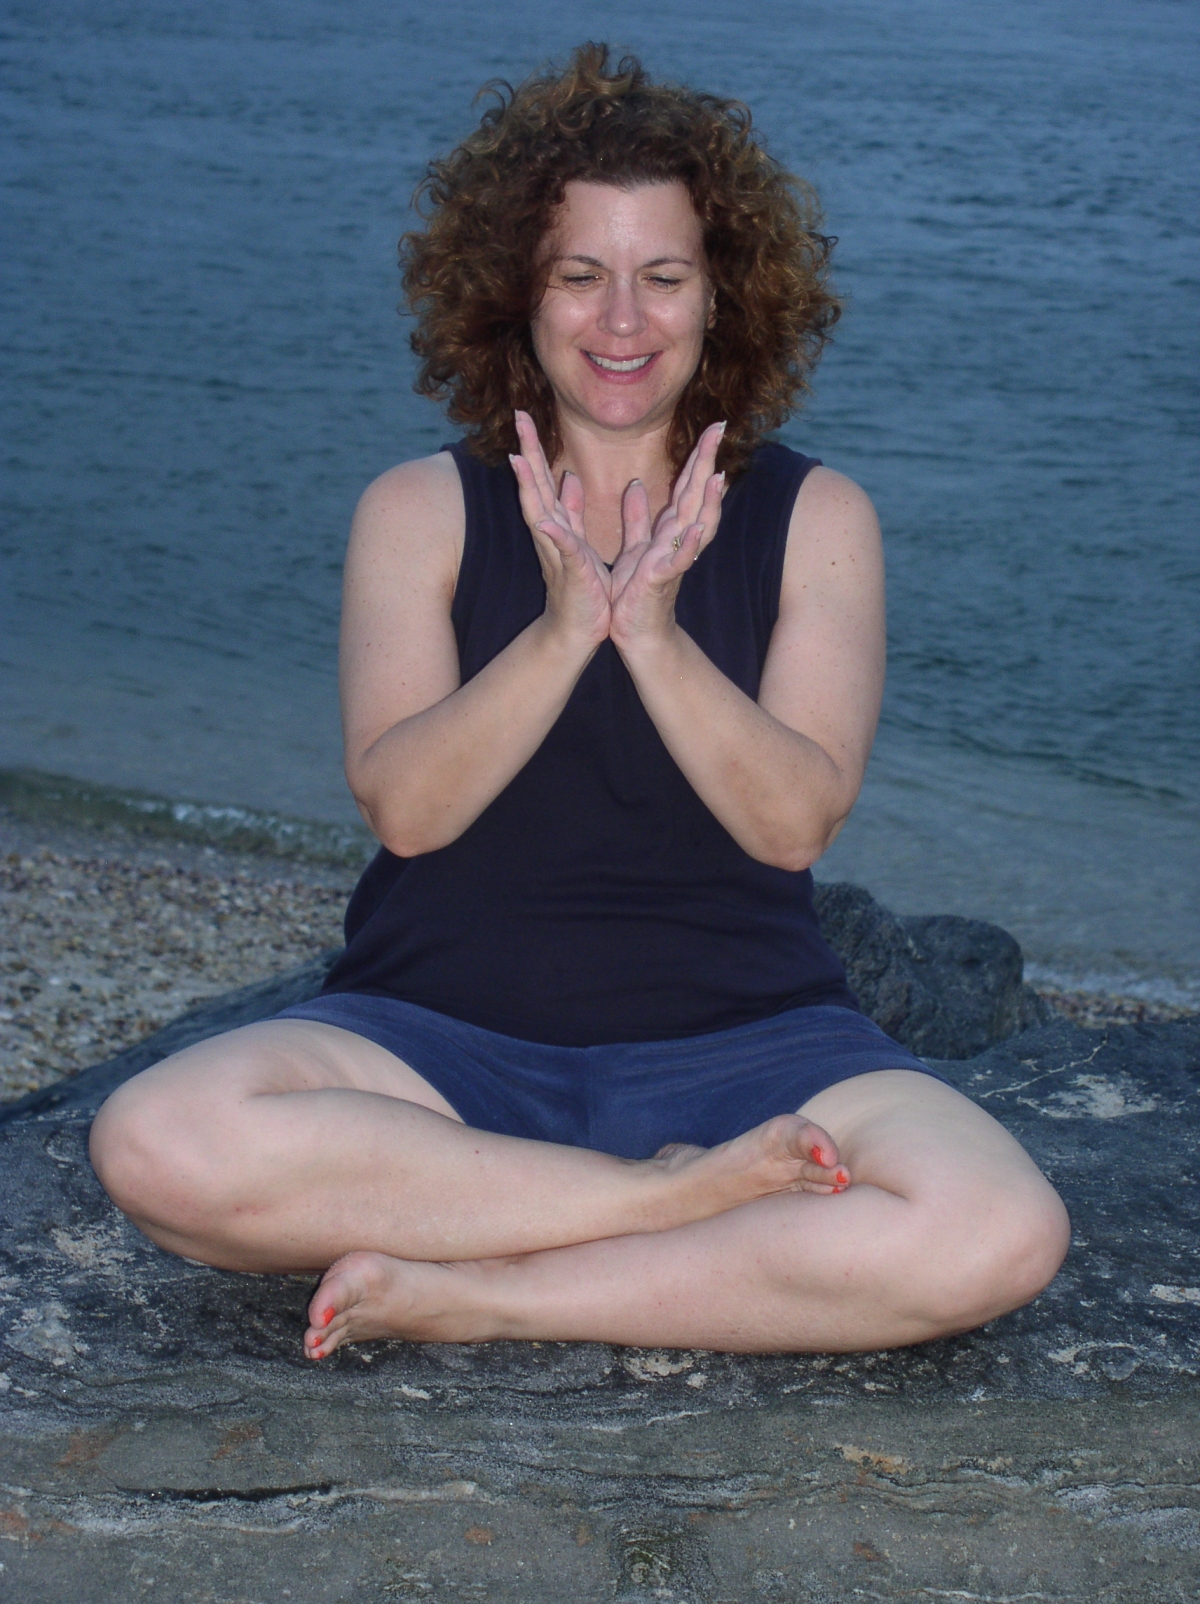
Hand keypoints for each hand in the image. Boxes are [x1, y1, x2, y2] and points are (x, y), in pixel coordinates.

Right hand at [509, 411, 611, 648]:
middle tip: (518, 417)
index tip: (524, 415)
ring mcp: (558, 551)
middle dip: (527, 451)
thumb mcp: (579, 539)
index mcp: (558, 522)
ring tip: (519, 458)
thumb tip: (568, 476)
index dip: (534, 446)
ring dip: (529, 486)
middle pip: (534, 485)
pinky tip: (545, 520)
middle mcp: (551, 532)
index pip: (542, 478)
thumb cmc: (584, 585)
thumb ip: (573, 509)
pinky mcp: (572, 571)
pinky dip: (554, 534)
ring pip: (540, 512)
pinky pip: (563, 550)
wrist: (582, 626)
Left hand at [609, 421, 726, 652]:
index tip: (712, 426)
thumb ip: (638, 517)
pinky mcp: (662, 580)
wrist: (635, 630)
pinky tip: (695, 530)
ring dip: (708, 502)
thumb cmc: (635, 591)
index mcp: (668, 530)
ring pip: (697, 525)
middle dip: (707, 462)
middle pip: (697, 495)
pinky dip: (688, 545)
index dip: (698, 456)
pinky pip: (679, 561)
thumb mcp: (634, 546)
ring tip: (717, 475)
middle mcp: (677, 540)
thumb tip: (637, 485)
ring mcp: (673, 559)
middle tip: (719, 429)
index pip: (687, 486)